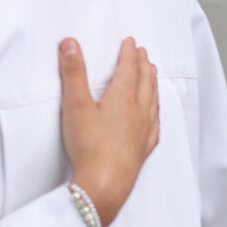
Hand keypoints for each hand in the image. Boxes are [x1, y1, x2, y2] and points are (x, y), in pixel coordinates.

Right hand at [59, 38, 158, 226]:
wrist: (104, 184)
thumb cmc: (90, 146)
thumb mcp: (75, 106)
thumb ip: (73, 73)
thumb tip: (70, 43)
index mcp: (123, 98)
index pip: (129, 69)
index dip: (129, 54)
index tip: (131, 42)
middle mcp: (139, 112)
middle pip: (144, 82)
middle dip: (143, 65)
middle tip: (144, 53)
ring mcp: (144, 131)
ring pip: (153, 101)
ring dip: (152, 84)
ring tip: (152, 75)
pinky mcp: (143, 149)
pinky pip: (155, 124)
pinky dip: (156, 112)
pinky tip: (154, 115)